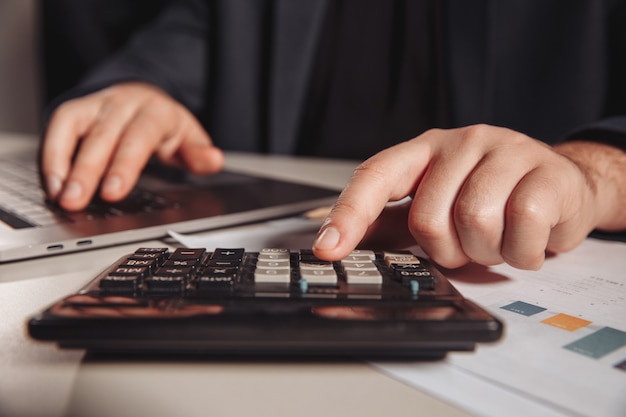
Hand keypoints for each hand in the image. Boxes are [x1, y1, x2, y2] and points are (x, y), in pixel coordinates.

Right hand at [41, 82, 223, 210]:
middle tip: (76, 202)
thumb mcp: (189, 138)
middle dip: (87, 171)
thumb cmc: (165, 125)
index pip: (139, 138)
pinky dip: (51, 154)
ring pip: (74, 128)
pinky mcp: (76, 109)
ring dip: (62, 163)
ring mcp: (98, 104)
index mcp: (156, 112)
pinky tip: (52, 182)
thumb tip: (214, 160)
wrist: (145, 97)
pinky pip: (59, 127)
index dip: (123, 165)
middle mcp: (124, 104)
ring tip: (59, 196)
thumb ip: (198, 154)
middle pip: (103, 137)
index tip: (112, 193)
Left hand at [313, 124, 625, 269]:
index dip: (348, 214)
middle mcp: (461, 142)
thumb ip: (390, 223)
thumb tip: (337, 241)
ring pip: (475, 223)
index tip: (327, 248)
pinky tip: (525, 240)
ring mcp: (506, 150)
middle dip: (446, 251)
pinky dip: (522, 253)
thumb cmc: (491, 197)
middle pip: (427, 218)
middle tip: (466, 245)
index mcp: (424, 150)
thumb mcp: (435, 205)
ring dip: (485, 253)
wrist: (561, 186)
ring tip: (497, 240)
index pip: (375, 175)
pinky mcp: (547, 171)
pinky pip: (523, 228)